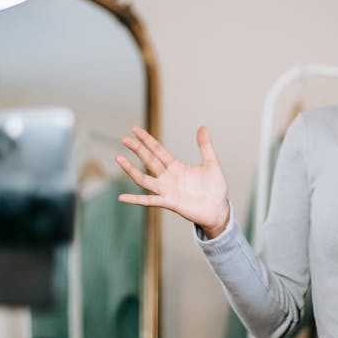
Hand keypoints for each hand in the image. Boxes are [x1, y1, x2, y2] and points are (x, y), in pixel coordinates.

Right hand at [116, 125, 230, 237]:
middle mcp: (168, 177)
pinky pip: (149, 201)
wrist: (218, 210)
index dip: (146, 139)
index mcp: (176, 167)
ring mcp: (167, 190)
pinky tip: (122, 197)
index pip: (158, 150)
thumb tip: (202, 127)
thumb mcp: (211, 163)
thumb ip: (205, 146)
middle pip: (148, 160)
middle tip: (123, 138)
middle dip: (137, 149)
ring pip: (144, 179)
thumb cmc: (215, 188)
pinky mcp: (169, 203)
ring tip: (118, 158)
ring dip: (131, 170)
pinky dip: (135, 199)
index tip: (134, 129)